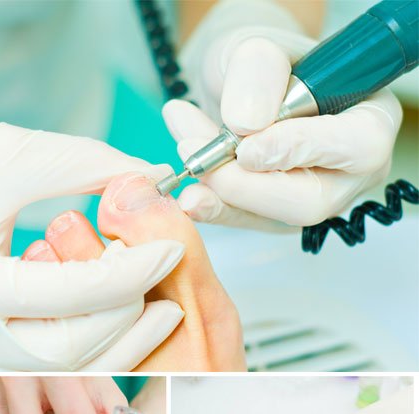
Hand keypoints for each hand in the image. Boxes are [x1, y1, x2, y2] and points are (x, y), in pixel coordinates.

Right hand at [0, 125, 182, 369]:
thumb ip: (78, 165)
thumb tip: (146, 179)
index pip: (79, 293)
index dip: (136, 268)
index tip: (172, 243)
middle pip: (77, 350)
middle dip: (132, 317)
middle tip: (165, 279)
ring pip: (63, 372)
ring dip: (116, 343)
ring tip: (152, 305)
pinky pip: (44, 369)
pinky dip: (84, 348)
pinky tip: (110, 318)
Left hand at [164, 34, 401, 227]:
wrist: (242, 86)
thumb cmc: (265, 66)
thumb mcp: (261, 48)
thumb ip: (259, 74)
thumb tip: (246, 125)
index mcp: (372, 120)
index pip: (355, 147)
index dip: (301, 150)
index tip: (247, 148)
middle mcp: (350, 172)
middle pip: (309, 200)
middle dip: (248, 185)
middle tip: (200, 157)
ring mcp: (314, 200)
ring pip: (271, 218)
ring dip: (220, 192)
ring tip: (184, 152)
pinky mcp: (277, 219)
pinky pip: (244, 222)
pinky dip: (211, 203)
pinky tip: (186, 185)